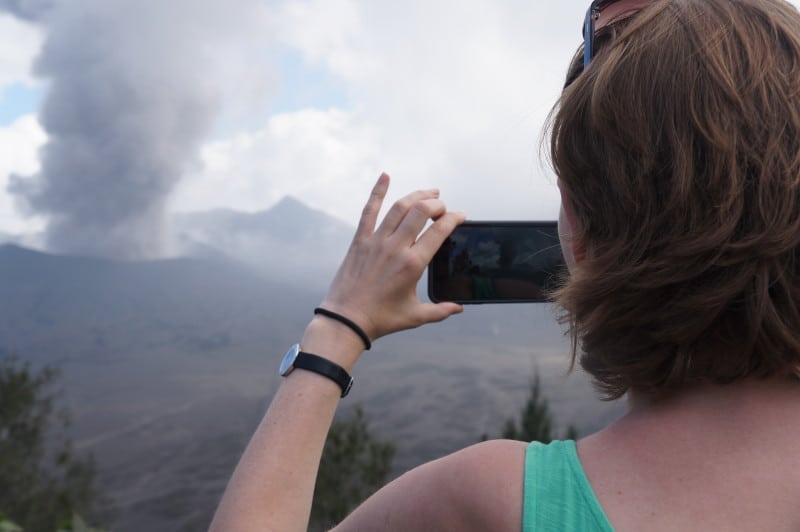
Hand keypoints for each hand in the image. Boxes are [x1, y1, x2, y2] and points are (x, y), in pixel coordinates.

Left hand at [320, 173, 465, 340]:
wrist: (345, 319)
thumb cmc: (381, 319)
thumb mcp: (415, 317)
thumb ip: (441, 311)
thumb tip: (459, 307)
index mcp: (413, 265)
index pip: (439, 231)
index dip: (453, 218)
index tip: (460, 216)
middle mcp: (396, 248)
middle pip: (421, 212)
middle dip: (437, 204)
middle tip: (443, 207)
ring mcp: (376, 241)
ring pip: (399, 207)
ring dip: (417, 195)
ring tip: (429, 192)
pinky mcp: (360, 241)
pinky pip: (369, 210)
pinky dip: (377, 192)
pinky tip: (385, 176)